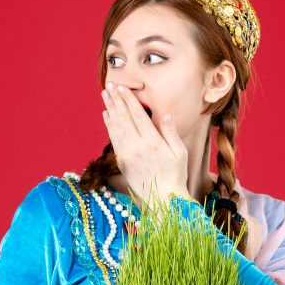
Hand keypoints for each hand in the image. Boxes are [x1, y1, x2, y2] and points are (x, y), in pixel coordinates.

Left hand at [101, 82, 189, 208]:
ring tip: (105, 96)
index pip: (137, 115)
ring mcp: (127, 154)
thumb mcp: (179, 152)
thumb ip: (171, 132)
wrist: (162, 198)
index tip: (121, 88)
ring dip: (110, 109)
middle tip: (109, 86)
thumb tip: (165, 115)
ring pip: (116, 127)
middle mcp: (137, 146)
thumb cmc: (176, 174)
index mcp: (152, 142)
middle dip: (116, 100)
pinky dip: (109, 125)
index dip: (128, 99)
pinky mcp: (122, 162)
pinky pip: (114, 139)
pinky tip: (107, 115)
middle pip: (123, 118)